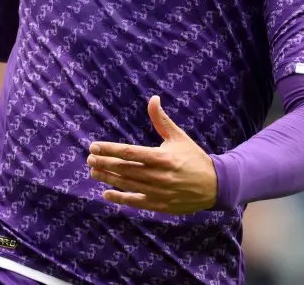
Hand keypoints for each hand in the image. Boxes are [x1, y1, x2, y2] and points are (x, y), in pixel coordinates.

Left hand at [87, 96, 217, 214]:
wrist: (214, 185)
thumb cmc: (193, 157)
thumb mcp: (178, 136)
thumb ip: (161, 120)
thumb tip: (153, 98)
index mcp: (162, 157)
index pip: (129, 152)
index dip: (109, 149)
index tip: (94, 146)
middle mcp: (158, 175)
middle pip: (124, 169)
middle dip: (104, 162)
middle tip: (89, 158)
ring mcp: (158, 192)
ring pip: (127, 184)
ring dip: (108, 178)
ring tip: (93, 172)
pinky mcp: (159, 205)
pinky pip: (135, 201)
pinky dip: (119, 198)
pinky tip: (106, 193)